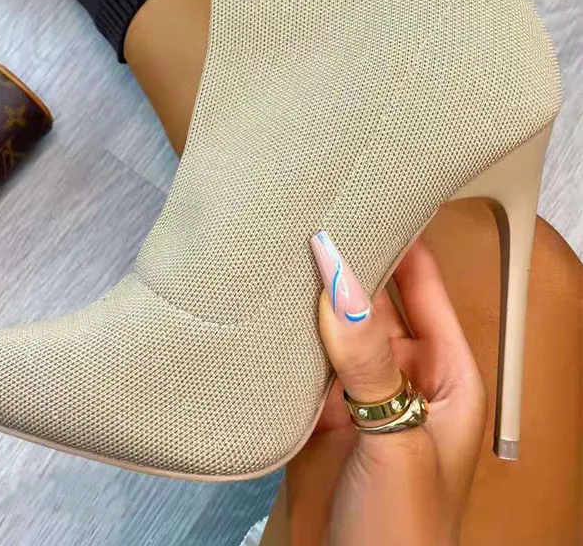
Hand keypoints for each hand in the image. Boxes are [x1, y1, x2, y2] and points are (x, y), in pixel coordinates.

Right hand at [283, 234, 485, 545]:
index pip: (425, 287)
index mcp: (445, 376)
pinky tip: (262, 312)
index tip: (370, 196)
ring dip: (309, 301)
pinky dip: (282, 341)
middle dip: (346, 265)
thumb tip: (341, 285)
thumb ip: (369, 364)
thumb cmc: (406, 536)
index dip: (402, 240)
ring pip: (331, 330)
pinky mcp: (314, 417)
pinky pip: (299, 364)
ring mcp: (356, 397)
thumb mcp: (397, 443)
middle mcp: (400, 377)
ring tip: (279, 252)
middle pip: (372, 303)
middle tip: (310, 217)